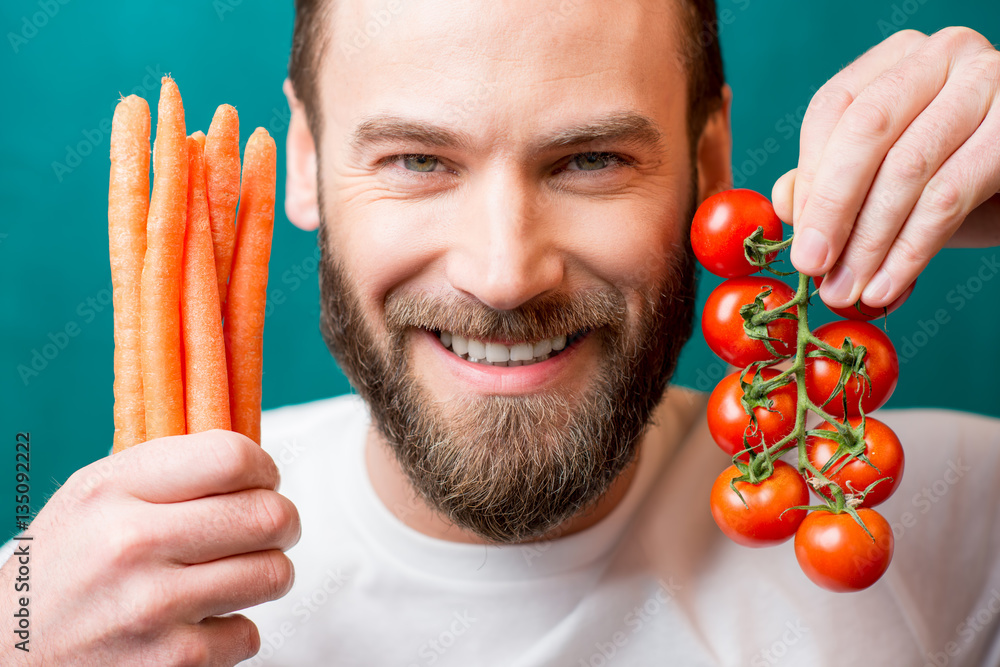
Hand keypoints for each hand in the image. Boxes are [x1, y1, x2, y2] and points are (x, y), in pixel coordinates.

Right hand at [0, 430, 298, 664]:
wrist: (8, 657)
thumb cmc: (68, 566)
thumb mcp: (95, 497)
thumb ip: (168, 470)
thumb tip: (252, 457)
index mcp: (114, 489)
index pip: (232, 457)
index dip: (264, 469)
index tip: (262, 481)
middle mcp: (132, 543)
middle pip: (268, 515)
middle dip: (282, 522)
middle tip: (269, 529)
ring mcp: (153, 606)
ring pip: (274, 574)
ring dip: (266, 574)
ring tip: (236, 573)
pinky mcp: (172, 661)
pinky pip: (250, 633)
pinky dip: (234, 630)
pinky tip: (197, 623)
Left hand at [771, 27, 999, 308]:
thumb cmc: (954, 174)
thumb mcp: (887, 172)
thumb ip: (830, 180)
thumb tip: (783, 204)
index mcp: (897, 59)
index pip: (833, 109)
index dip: (810, 180)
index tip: (798, 239)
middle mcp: (943, 56)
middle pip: (866, 130)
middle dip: (832, 208)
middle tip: (812, 266)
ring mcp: (988, 84)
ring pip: (907, 168)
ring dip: (869, 243)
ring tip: (848, 291)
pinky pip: (949, 197)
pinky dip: (910, 252)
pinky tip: (887, 286)